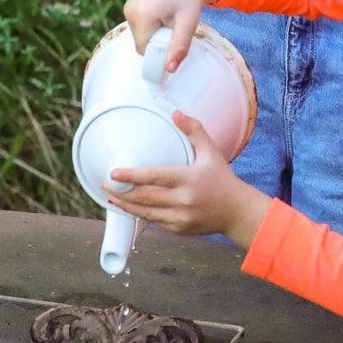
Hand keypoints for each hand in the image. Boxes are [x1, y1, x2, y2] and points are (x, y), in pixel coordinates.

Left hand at [107, 111, 271, 246]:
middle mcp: (183, 200)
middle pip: (145, 197)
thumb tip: (176, 113)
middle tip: (105, 183)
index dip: (131, 176)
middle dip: (122, 192)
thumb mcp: (211, 151)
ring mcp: (181, 218)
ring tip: (111, 196)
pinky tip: (130, 208)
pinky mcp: (180, 229)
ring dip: (126, 206)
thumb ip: (194, 130)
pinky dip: (140, 215)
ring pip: (146, 213)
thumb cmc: (223, 178)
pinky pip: (155, 222)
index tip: (113, 174)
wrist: (237, 212)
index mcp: (189, 179)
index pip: (154, 177)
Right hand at [124, 0, 232, 72]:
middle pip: (142, 44)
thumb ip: (179, 47)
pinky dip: (152, 28)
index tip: (176, 42)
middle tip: (176, 28)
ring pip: (141, 37)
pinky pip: (140, 29)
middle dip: (159, 43)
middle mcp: (130, 11)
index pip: (145, 50)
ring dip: (156, 36)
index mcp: (142, 15)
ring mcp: (128, 8)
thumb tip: (169, 70)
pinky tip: (164, 16)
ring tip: (171, 20)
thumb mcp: (189, 23)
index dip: (160, 52)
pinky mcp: (131, 6)